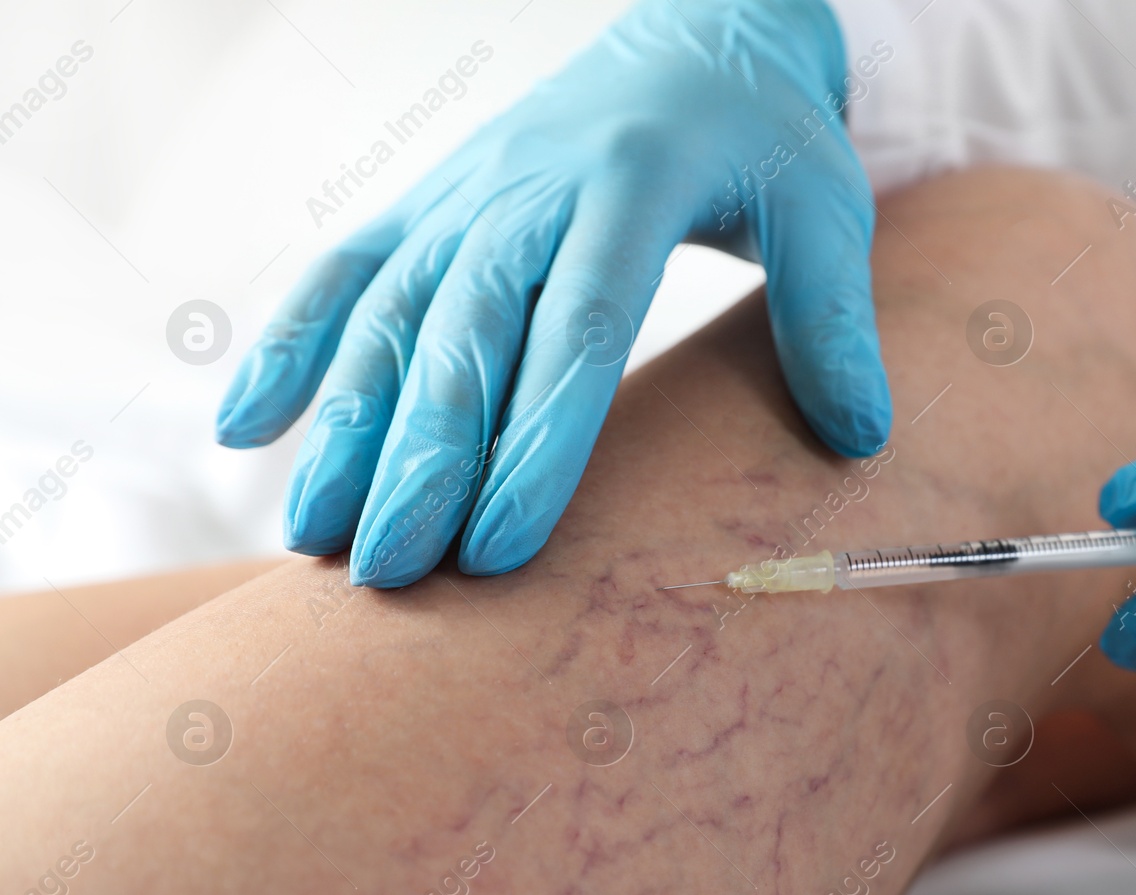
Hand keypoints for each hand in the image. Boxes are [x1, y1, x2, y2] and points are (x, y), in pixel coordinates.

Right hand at [215, 0, 891, 586]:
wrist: (698, 33)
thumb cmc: (767, 137)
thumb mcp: (826, 206)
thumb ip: (835, 317)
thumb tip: (861, 440)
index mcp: (633, 185)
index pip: (578, 329)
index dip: (536, 442)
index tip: (501, 546)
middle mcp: (530, 186)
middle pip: (463, 333)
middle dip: (420, 458)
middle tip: (390, 572)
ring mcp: (467, 191)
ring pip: (389, 311)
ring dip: (344, 422)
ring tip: (311, 533)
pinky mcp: (432, 199)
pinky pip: (346, 268)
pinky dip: (292, 341)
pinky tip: (246, 426)